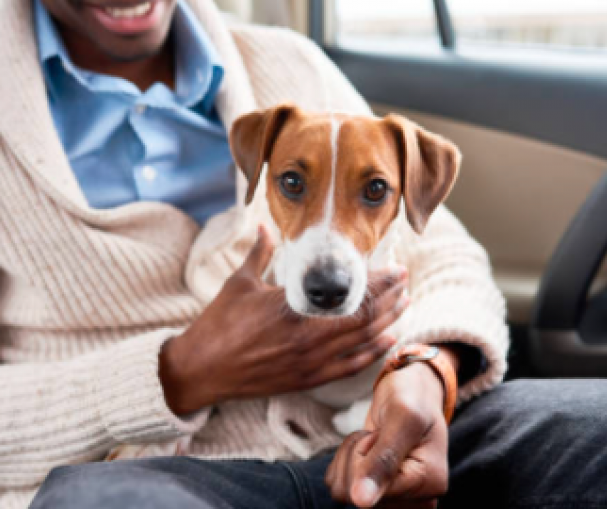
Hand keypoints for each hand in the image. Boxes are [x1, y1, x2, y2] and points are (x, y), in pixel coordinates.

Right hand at [159, 226, 409, 414]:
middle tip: (405, 283)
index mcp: (293, 310)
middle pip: (365, 318)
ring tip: (404, 306)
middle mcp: (308, 338)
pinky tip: (387, 341)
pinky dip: (372, 354)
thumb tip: (262, 226)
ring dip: (388, 323)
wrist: (202, 369)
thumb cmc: (219, 324)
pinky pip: (350, 367)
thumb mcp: (239, 283)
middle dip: (390, 299)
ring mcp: (309, 362)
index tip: (395, 269)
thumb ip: (259, 253)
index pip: (350, 294)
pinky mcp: (306, 380)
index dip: (378, 282)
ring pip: (363, 343)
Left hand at [326, 361, 450, 507]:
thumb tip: (361, 502)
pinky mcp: (376, 492)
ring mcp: (394, 499)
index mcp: (429, 485)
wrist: (411, 391)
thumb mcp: (403, 418)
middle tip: (380, 434)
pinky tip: (368, 447)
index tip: (384, 434)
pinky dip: (345, 460)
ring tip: (376, 439)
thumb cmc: (412, 398)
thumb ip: (384, 460)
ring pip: (343, 492)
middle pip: (354, 496)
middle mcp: (414, 500)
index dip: (367, 458)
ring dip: (351, 456)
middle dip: (358, 455)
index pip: (372, 492)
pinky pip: (338, 486)